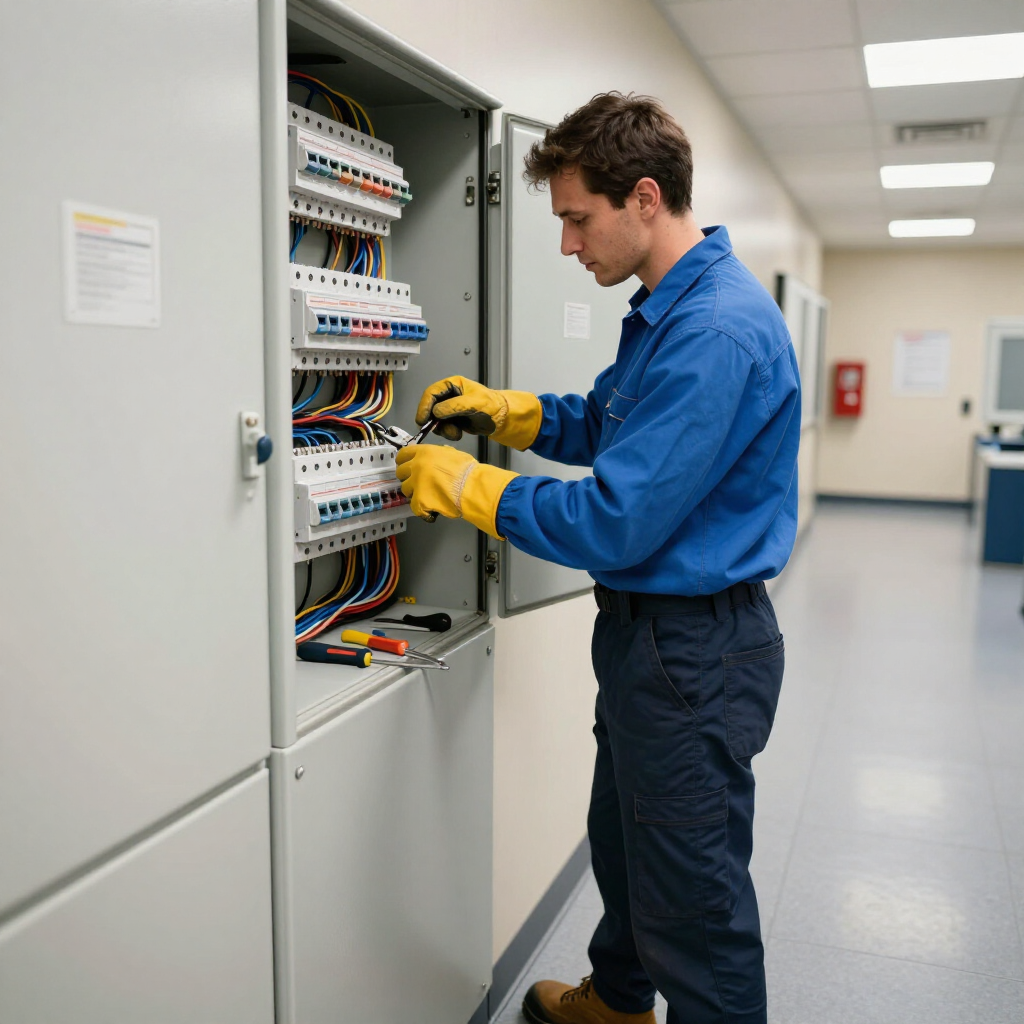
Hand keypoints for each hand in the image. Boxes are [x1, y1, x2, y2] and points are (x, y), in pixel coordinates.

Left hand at [395, 444, 475, 521]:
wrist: (473, 487)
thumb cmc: (467, 470)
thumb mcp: (452, 453)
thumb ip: (439, 454)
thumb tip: (436, 457)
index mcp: (424, 452)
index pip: (402, 455)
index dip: (403, 461)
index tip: (406, 467)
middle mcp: (416, 466)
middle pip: (400, 473)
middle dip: (408, 478)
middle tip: (418, 483)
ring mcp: (416, 483)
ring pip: (406, 490)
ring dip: (415, 493)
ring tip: (428, 496)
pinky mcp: (419, 500)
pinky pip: (414, 506)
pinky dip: (422, 509)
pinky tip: (431, 508)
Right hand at [415, 375, 542, 449]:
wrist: (502, 419)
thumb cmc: (493, 406)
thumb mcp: (474, 403)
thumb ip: (455, 406)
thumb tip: (437, 411)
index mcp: (453, 385)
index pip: (432, 392)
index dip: (424, 405)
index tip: (422, 418)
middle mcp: (450, 396)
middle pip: (430, 407)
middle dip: (433, 419)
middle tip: (434, 428)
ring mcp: (450, 409)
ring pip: (435, 420)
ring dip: (442, 428)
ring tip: (455, 432)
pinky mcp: (453, 421)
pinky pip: (443, 427)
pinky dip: (448, 433)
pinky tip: (458, 433)